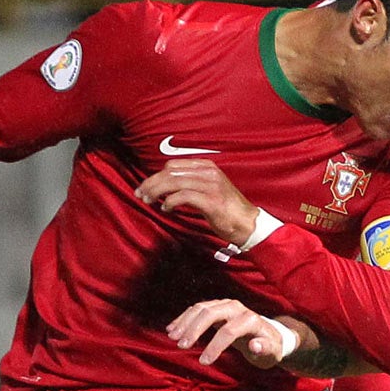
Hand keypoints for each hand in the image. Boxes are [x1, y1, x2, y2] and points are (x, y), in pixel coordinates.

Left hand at [135, 159, 258, 247]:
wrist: (249, 224)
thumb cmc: (227, 210)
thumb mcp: (209, 189)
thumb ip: (190, 183)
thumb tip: (165, 185)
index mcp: (206, 166)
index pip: (172, 166)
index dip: (155, 176)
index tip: (145, 187)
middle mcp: (208, 172)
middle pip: (170, 172)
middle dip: (151, 183)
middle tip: (140, 195)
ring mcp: (210, 186)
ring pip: (173, 183)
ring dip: (156, 192)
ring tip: (148, 201)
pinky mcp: (211, 200)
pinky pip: (183, 196)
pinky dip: (170, 202)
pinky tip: (166, 209)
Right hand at [169, 298, 293, 367]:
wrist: (269, 335)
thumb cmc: (270, 347)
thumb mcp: (272, 353)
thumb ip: (265, 349)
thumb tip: (255, 345)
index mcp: (251, 320)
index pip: (229, 331)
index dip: (215, 346)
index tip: (204, 362)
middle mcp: (237, 308)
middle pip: (211, 313)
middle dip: (194, 329)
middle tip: (181, 345)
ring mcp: (225, 305)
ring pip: (201, 308)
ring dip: (185, 322)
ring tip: (172, 337)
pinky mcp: (216, 307)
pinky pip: (197, 309)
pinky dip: (184, 318)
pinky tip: (172, 329)